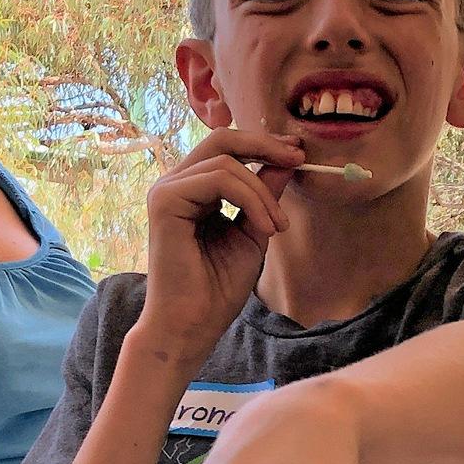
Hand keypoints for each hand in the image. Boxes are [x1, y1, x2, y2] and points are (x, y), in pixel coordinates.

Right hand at [138, 127, 302, 361]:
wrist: (194, 324)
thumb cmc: (219, 287)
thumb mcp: (254, 231)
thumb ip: (265, 195)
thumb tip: (287, 160)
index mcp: (194, 189)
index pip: (227, 149)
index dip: (264, 145)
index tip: (298, 154)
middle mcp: (176, 184)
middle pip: (221, 139)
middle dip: (265, 145)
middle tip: (298, 159)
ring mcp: (167, 190)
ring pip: (226, 161)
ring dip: (263, 193)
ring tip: (277, 227)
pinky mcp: (165, 201)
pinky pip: (219, 179)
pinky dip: (251, 199)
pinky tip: (264, 228)